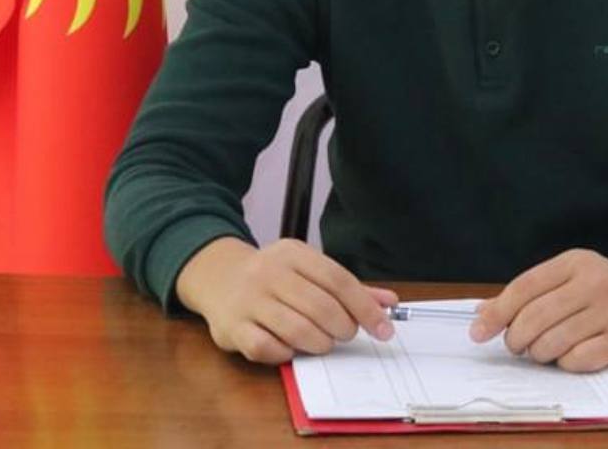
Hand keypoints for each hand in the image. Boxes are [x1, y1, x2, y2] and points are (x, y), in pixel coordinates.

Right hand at [175, 236, 397, 363]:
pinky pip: (268, 349)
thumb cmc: (273, 276)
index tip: (384, 329)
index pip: (338, 280)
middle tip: (346, 335)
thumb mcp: (308, 269)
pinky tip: (290, 348)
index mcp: (293, 253)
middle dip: (343, 328)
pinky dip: (286, 354)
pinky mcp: (233, 327)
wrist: (217, 275)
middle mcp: (269, 272)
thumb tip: (389, 302)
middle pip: (321, 306)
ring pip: (297, 330)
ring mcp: (249, 300)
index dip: (365, 307)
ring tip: (323, 343)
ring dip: (320, 344)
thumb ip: (347, 287)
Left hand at [469, 250, 607, 371]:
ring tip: (539, 351)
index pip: (525, 287)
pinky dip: (564, 363)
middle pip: (536, 317)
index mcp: (574, 263)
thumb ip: (528, 293)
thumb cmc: (602, 287)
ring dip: (538, 353)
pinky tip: (566, 356)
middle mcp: (593, 284)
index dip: (498, 312)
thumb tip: (481, 314)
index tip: (478, 332)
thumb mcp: (568, 276)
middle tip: (514, 345)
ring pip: (555, 342)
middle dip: (516, 337)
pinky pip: (579, 360)